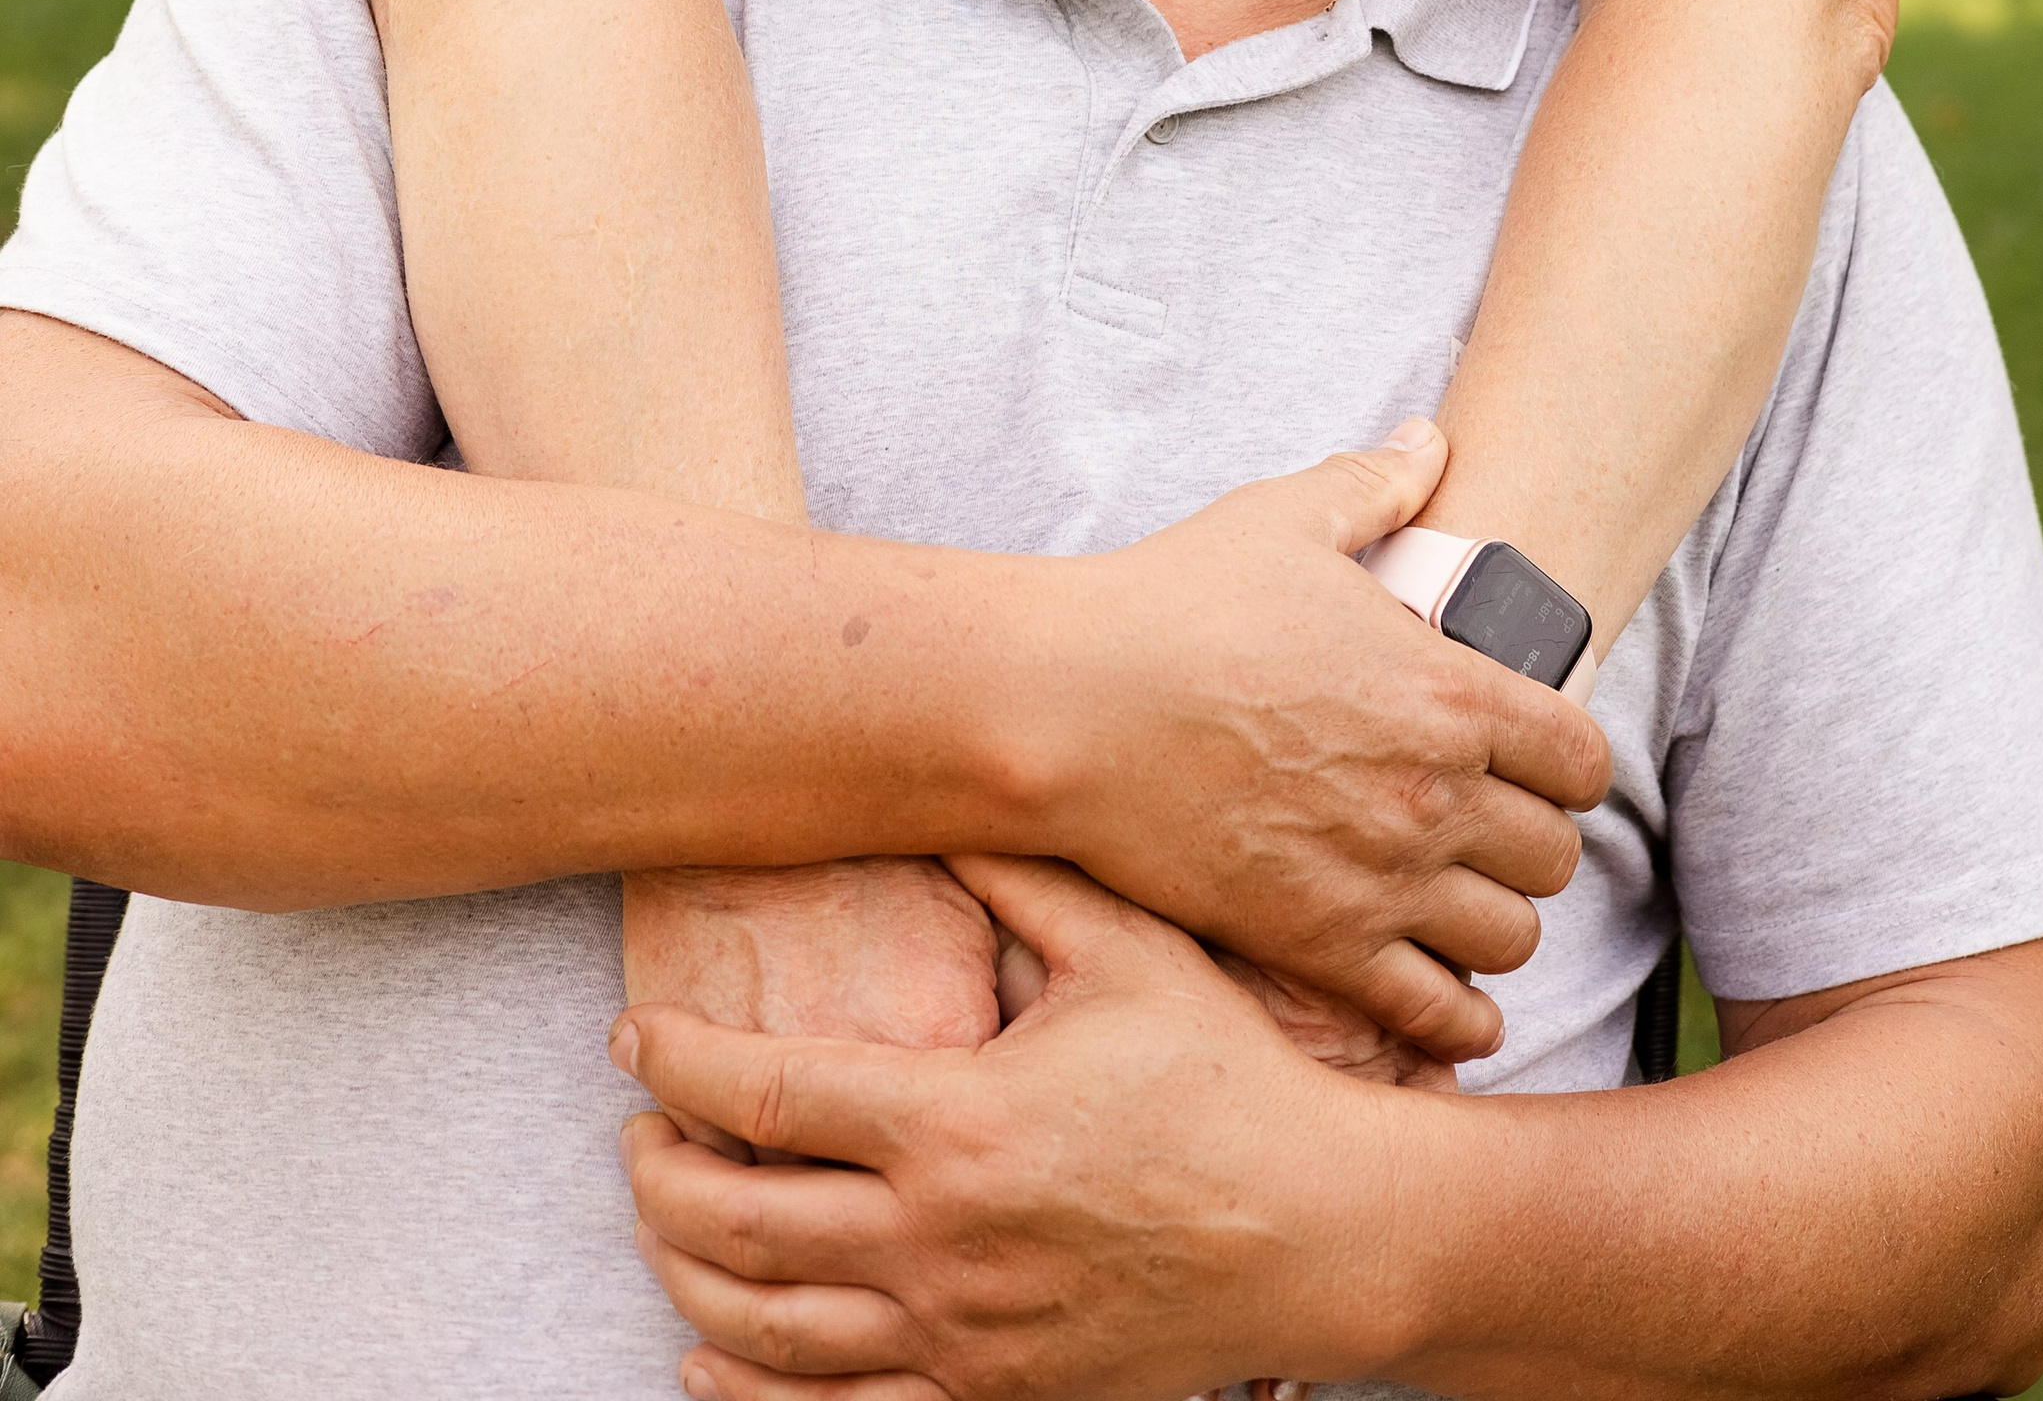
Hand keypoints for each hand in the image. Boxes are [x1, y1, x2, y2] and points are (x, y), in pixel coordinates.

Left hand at [618, 854, 1420, 1399]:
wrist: (1318, 1230)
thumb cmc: (1226, 1078)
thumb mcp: (1127, 951)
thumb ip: (1021, 874)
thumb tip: (939, 794)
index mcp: (957, 1121)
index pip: (763, 1093)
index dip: (677, 1062)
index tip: (633, 1038)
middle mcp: (938, 1242)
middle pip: (734, 1221)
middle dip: (655, 1177)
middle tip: (635, 1134)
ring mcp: (959, 1338)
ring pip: (764, 1332)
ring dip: (685, 1280)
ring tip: (660, 1226)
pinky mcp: (991, 1400)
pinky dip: (747, 1396)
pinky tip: (708, 1362)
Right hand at [1021, 419, 1608, 1062]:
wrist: (1065, 705)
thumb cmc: (1174, 603)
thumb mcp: (1286, 519)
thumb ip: (1375, 484)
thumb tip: (1426, 444)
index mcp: (1449, 691)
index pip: (1582, 758)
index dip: (1570, 763)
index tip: (1540, 761)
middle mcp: (1434, 795)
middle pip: (1554, 857)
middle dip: (1534, 843)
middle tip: (1494, 830)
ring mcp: (1380, 879)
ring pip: (1508, 940)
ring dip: (1494, 923)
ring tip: (1460, 902)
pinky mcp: (1318, 944)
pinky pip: (1432, 1013)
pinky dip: (1454, 1017)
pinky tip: (1446, 1001)